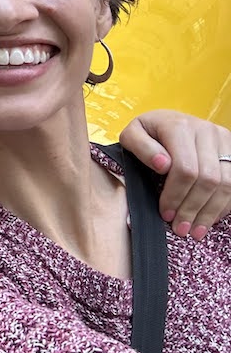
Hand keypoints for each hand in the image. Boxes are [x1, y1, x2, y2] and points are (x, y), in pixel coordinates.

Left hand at [117, 110, 230, 239]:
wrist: (168, 120)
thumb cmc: (148, 132)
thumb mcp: (132, 134)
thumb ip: (141, 148)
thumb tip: (163, 165)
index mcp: (179, 127)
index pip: (185, 168)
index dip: (176, 195)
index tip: (165, 214)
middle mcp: (206, 131)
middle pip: (208, 178)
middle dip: (193, 208)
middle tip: (181, 229)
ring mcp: (223, 140)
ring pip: (226, 183)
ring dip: (211, 211)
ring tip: (195, 231)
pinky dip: (224, 204)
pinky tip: (209, 218)